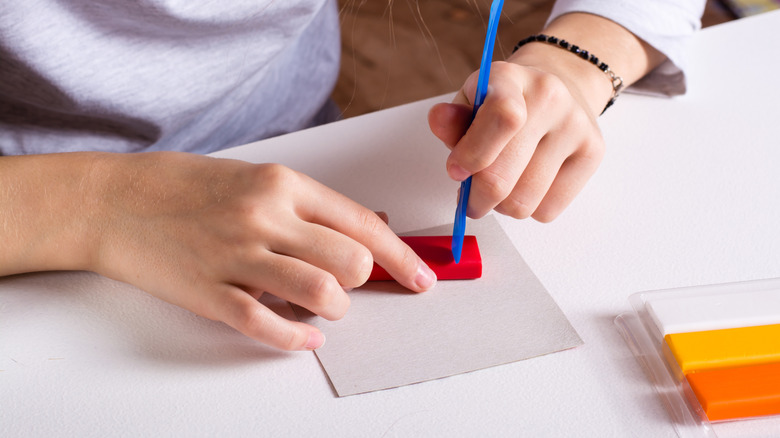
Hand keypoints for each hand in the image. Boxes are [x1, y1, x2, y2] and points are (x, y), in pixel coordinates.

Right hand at [86, 152, 435, 349]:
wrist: (114, 200)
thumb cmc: (185, 187)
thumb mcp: (254, 177)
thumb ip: (305, 206)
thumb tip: (359, 236)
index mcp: (281, 183)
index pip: (361, 224)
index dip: (401, 257)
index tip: (420, 278)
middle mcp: (265, 217)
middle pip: (351, 261)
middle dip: (360, 282)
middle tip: (346, 284)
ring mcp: (237, 256)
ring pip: (319, 292)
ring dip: (334, 308)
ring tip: (323, 306)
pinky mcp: (211, 293)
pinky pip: (269, 326)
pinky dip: (297, 338)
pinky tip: (304, 334)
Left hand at [428, 60, 604, 222]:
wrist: (561, 86)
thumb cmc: (505, 102)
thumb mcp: (471, 101)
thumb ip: (453, 121)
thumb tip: (438, 119)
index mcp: (510, 78)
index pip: (502, 118)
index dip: (472, 155)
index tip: (456, 171)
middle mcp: (550, 98)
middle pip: (503, 177)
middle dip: (476, 198)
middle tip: (470, 198)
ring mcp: (576, 126)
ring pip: (523, 203)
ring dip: (502, 207)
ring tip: (501, 187)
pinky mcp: (593, 153)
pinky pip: (547, 210)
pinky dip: (529, 209)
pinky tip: (527, 185)